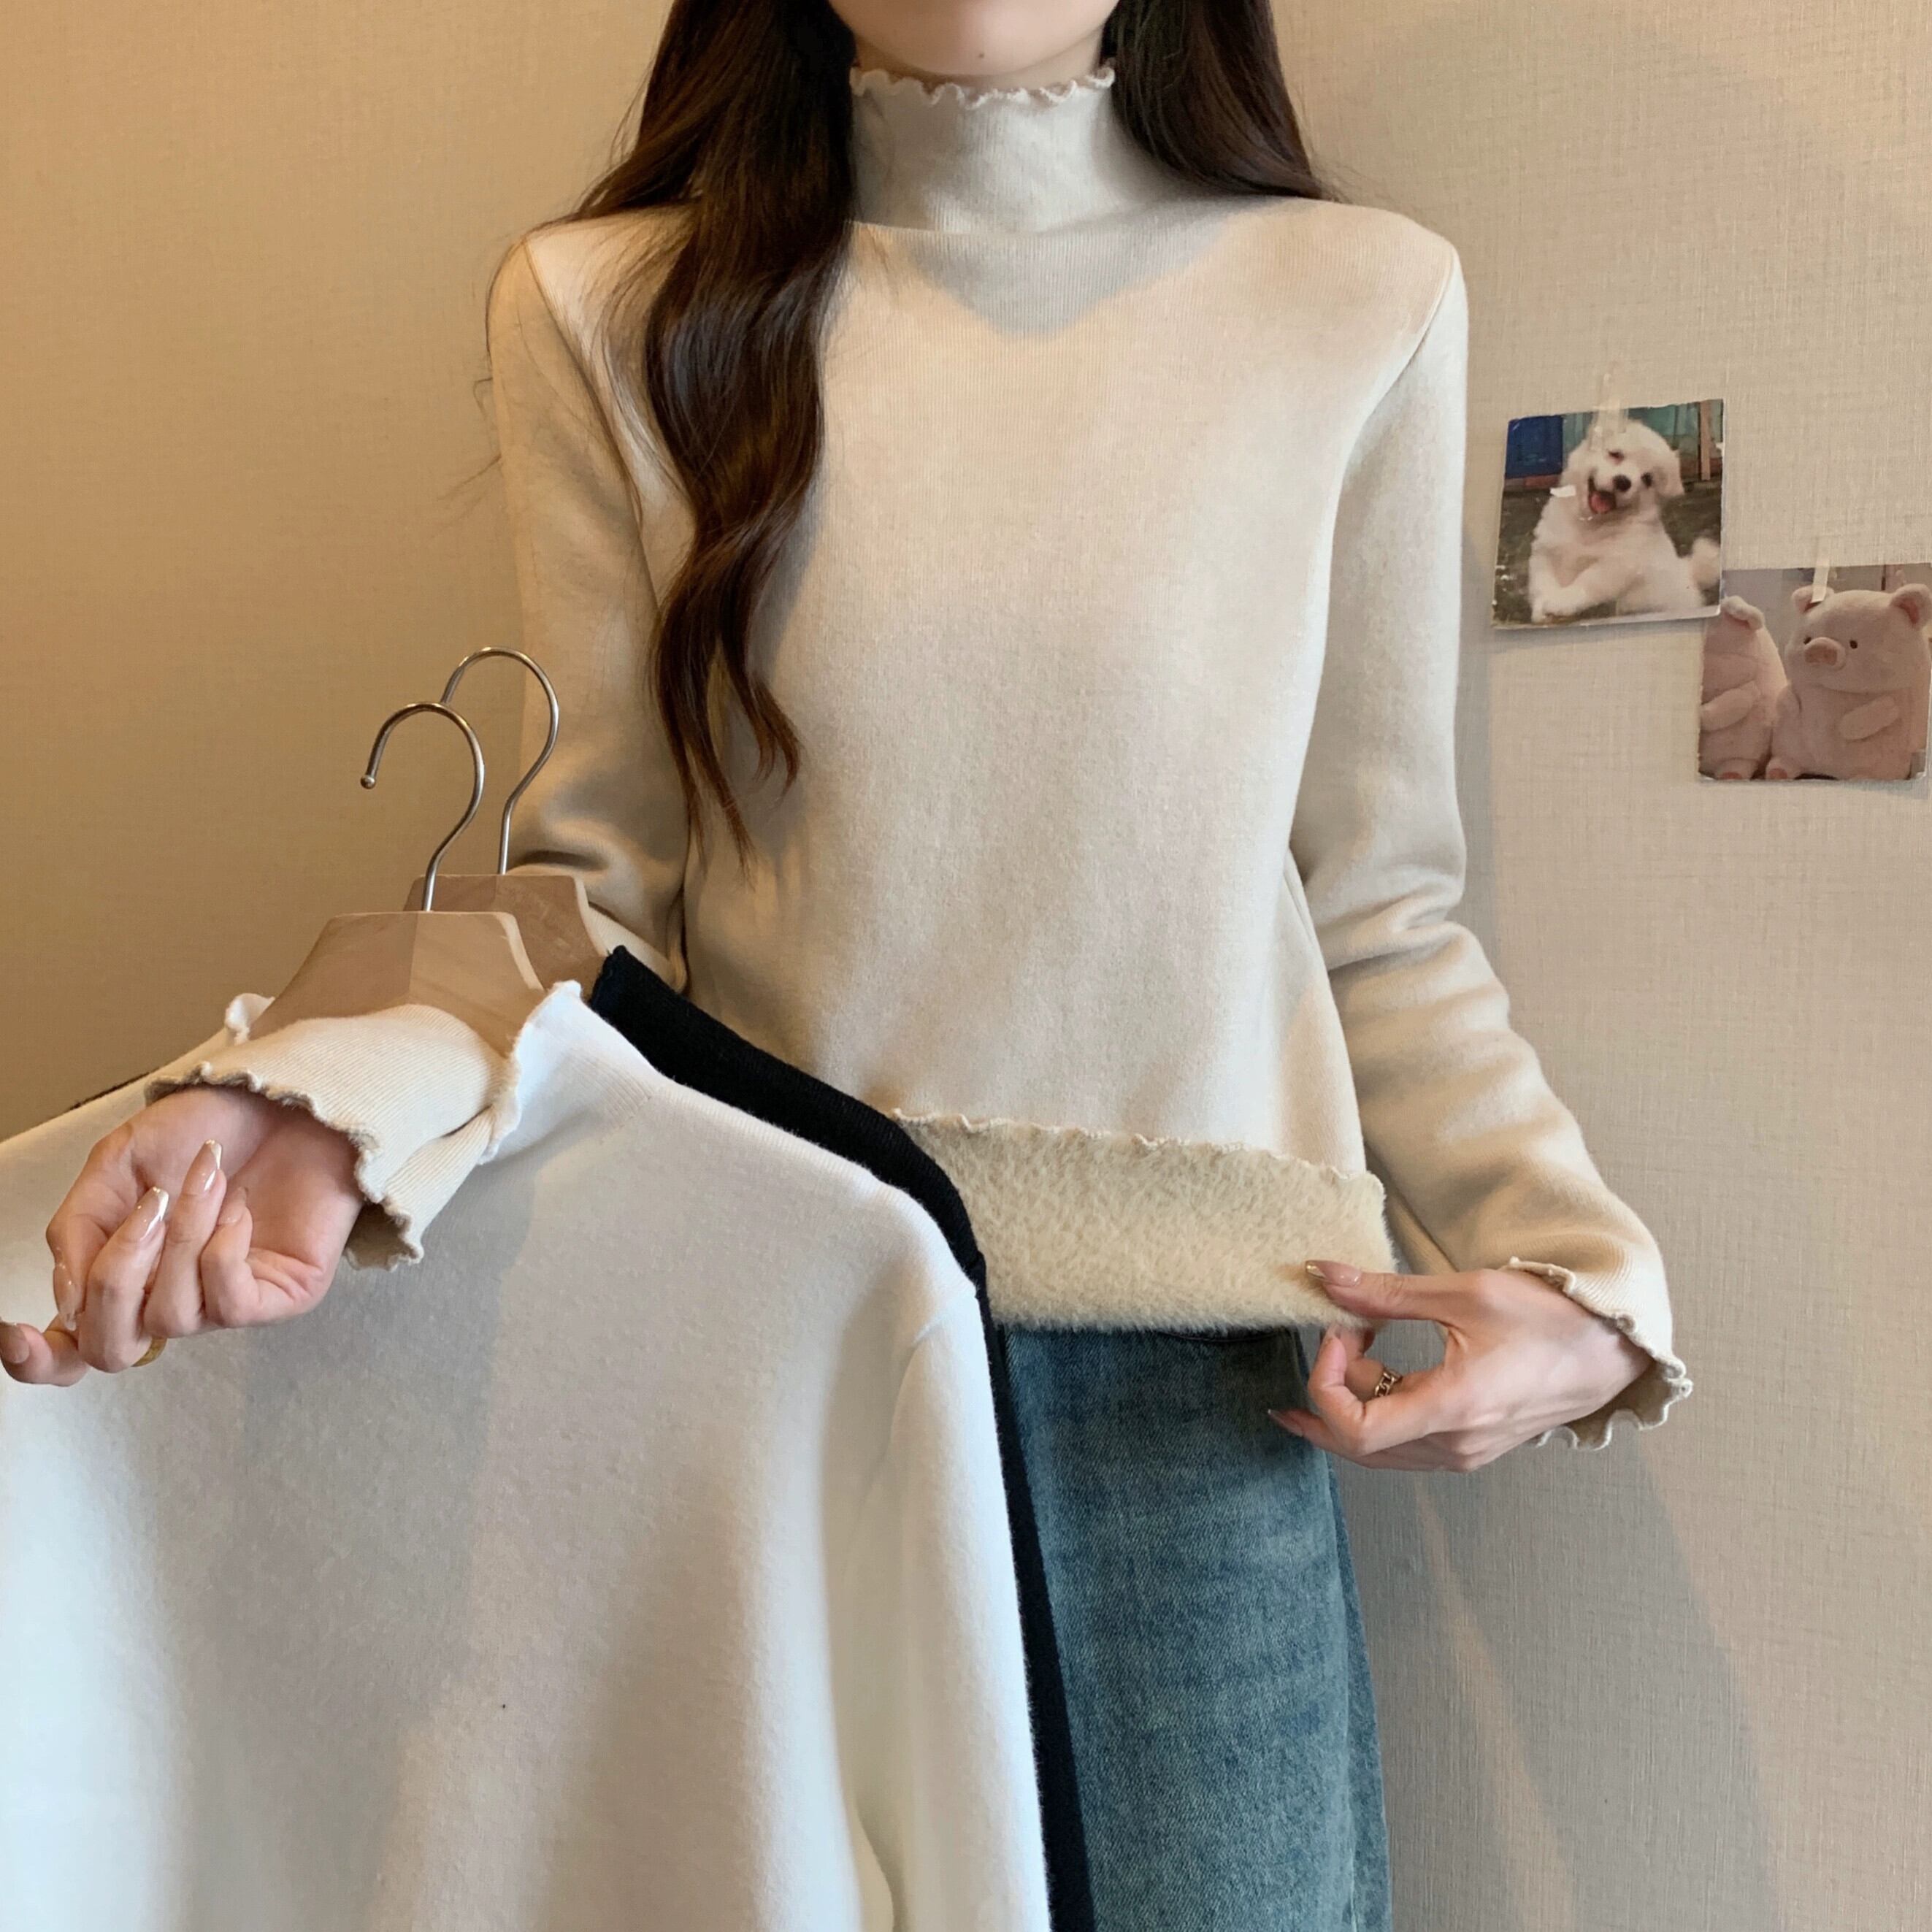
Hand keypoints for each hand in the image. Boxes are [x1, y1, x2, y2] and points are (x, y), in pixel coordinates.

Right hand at [0, 1087, 363, 1385]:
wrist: (284, 1099)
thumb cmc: (205, 1128)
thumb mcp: (118, 1163)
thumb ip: (78, 1226)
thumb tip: (65, 1300)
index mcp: (124, 1275)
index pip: (72, 1349)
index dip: (38, 1360)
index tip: (16, 1333)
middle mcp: (168, 1300)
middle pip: (112, 1350)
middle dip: (114, 1281)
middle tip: (148, 1209)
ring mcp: (223, 1304)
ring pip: (171, 1317)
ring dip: (183, 1238)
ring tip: (209, 1177)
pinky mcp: (279, 1298)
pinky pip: (229, 1305)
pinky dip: (223, 1250)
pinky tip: (239, 1209)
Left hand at [1267, 1259, 1650, 1470]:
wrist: (1612, 1348)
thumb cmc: (1550, 1317)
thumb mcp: (1465, 1292)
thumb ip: (1387, 1292)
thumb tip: (1323, 1276)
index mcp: (1454, 1408)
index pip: (1355, 1430)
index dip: (1326, 1382)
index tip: (1340, 1331)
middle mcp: (1456, 1444)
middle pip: (1355, 1445)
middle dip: (1329, 1389)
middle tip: (1339, 1333)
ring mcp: (1465, 1452)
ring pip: (1377, 1448)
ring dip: (1352, 1398)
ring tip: (1358, 1343)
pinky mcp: (1471, 1447)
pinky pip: (1403, 1444)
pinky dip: (1376, 1409)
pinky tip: (1373, 1370)